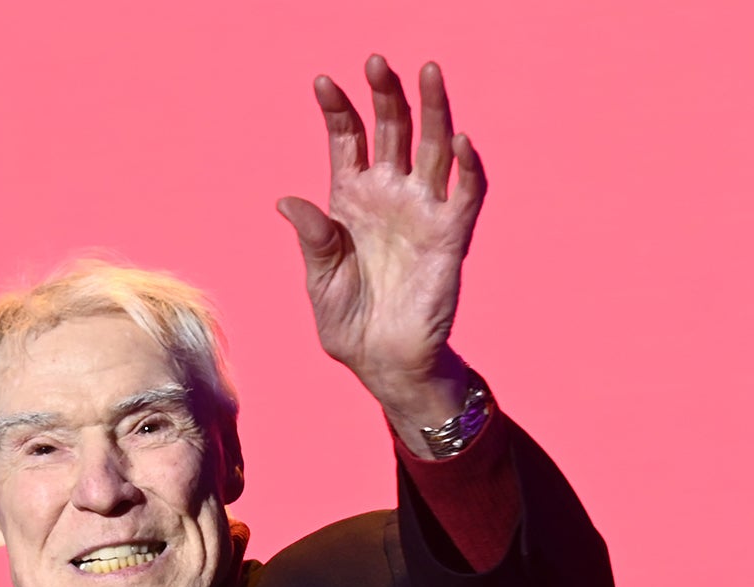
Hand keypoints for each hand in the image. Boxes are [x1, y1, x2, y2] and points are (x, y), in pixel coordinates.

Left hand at [277, 56, 484, 447]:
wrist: (381, 361)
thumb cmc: (347, 321)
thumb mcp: (320, 278)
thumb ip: (312, 238)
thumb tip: (286, 200)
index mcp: (350, 201)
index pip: (347, 142)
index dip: (337, 111)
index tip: (323, 81)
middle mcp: (389, 196)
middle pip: (391, 131)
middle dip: (385, 95)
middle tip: (377, 60)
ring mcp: (422, 211)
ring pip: (431, 147)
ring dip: (433, 109)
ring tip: (428, 70)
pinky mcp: (451, 235)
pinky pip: (466, 193)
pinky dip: (467, 166)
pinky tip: (460, 139)